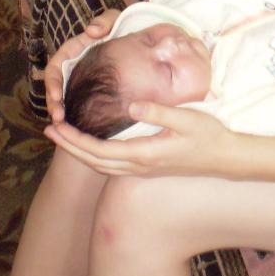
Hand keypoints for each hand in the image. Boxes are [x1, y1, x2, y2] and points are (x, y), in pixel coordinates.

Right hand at [44, 9, 120, 122]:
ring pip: (63, 99)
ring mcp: (78, 81)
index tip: (56, 95)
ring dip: (60, 112)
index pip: (54, 68)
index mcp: (72, 51)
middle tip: (58, 117)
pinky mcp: (87, 92)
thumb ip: (105, 21)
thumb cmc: (121, 31)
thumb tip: (91, 31)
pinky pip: (76, 105)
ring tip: (63, 126)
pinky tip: (79, 129)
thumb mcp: (114, 21)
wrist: (136, 47)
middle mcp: (71, 67)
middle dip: (53, 103)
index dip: (52, 83)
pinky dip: (74, 116)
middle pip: (54, 88)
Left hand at [44, 103, 235, 177]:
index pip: (99, 150)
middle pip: (94, 161)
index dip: (75, 139)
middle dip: (69, 147)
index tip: (58, 125)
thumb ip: (159, 111)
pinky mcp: (148, 167)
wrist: (226, 159)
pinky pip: (112, 165)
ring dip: (80, 152)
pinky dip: (95, 156)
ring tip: (63, 137)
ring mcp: (144, 170)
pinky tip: (91, 144)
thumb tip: (131, 105)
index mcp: (144, 153)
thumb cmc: (208, 136)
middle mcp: (139, 166)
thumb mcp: (186, 119)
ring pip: (102, 166)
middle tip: (49, 130)